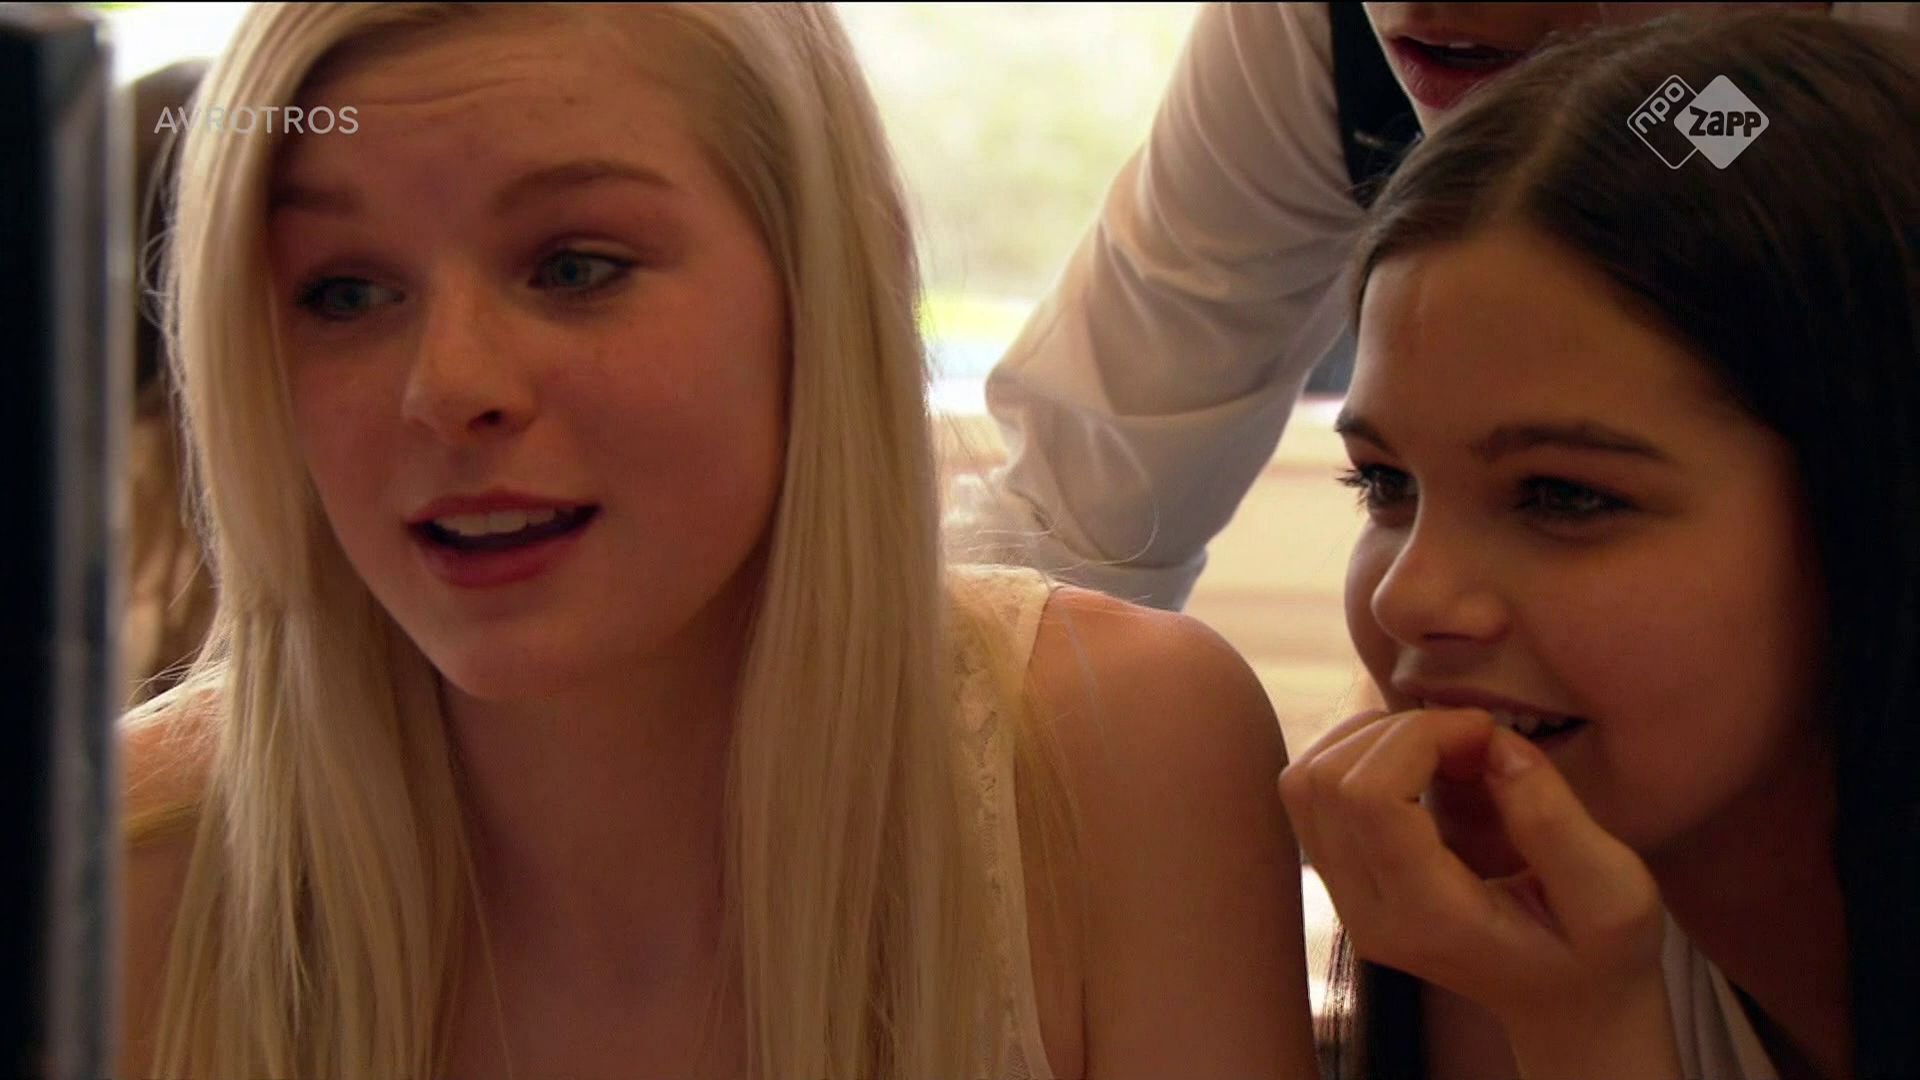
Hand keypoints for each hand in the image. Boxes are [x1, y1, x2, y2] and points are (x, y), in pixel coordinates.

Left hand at [1278, 708, 1680, 1078]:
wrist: (1566, 1003)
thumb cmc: (1598, 953)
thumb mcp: (1615, 894)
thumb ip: (1553, 820)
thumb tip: (1493, 747)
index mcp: (1429, 918)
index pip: (1369, 799)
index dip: (1418, 736)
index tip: (1484, 731)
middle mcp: (1367, 913)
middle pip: (1327, 783)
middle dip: (1397, 731)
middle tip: (1470, 738)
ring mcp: (1345, 899)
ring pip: (1306, 782)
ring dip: (1371, 737)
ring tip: (1445, 747)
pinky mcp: (1342, 879)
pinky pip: (1310, 794)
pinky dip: (1357, 754)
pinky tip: (1420, 761)